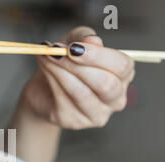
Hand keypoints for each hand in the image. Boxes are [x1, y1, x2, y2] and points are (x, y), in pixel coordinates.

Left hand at [20, 26, 134, 128]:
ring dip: (61, 71)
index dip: (98, 55)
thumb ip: (84, 37)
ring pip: (82, 93)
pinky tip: (44, 67)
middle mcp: (115, 99)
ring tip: (46, 55)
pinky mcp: (75, 121)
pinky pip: (64, 100)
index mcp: (122, 76)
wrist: (42, 89)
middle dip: (78, 66)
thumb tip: (92, 41)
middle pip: (105, 83)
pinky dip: (52, 80)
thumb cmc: (64, 63)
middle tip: (56, 51)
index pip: (122, 66)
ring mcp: (97, 114)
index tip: (74, 47)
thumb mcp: (74, 42)